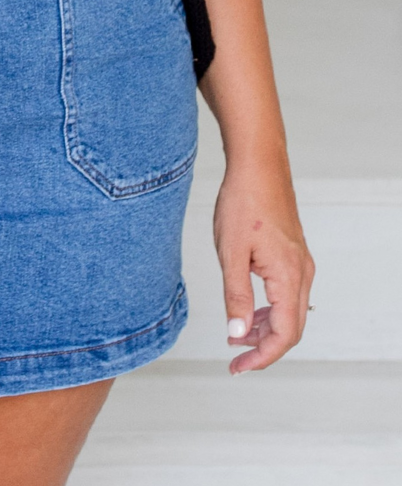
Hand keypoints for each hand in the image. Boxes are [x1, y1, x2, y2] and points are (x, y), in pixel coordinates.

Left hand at [213, 156, 314, 372]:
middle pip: (290, 328)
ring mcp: (300, 263)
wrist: (258, 165)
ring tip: (237, 336)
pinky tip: (248, 309)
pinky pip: (287, 294)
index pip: (284, 334)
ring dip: (265, 329)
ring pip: (290, 311)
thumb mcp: (231, 252)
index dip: (262, 357)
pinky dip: (269, 309)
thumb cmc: (244, 202)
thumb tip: (238, 335)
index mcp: (289, 276)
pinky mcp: (293, 254)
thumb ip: (236, 296)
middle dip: (263, 348)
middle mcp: (302, 273)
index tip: (238, 367)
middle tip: (235, 360)